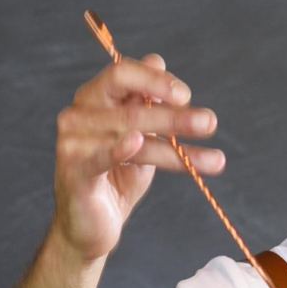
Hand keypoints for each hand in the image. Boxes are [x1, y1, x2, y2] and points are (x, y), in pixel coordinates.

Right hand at [53, 54, 223, 261]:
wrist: (92, 229)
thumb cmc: (116, 178)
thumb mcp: (140, 136)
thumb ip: (146, 102)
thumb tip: (157, 58)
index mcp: (93, 99)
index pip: (122, 74)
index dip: (156, 80)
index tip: (186, 95)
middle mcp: (77, 115)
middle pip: (131, 107)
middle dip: (175, 116)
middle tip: (210, 122)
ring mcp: (72, 143)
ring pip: (130, 134)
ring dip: (175, 145)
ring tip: (214, 158)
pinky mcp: (73, 172)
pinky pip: (99, 156)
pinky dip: (118, 149)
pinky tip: (137, 143)